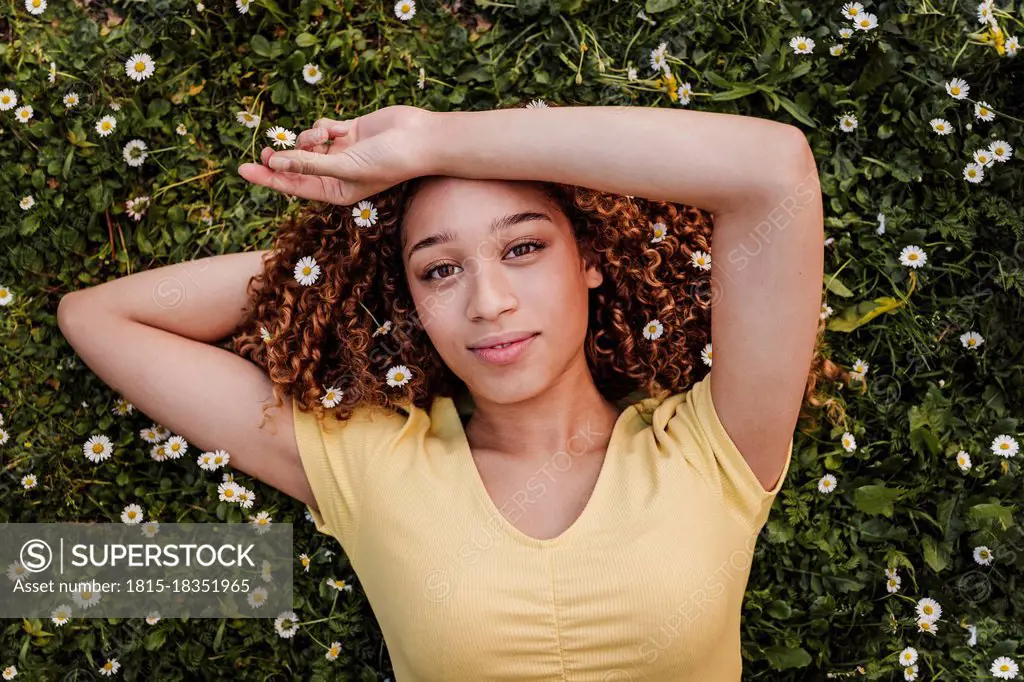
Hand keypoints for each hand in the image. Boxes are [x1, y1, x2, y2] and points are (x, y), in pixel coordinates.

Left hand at [237, 105, 435, 205]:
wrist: (419, 138)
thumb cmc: (388, 161)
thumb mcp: (345, 166)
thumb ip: (309, 165)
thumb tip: (275, 163)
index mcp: (336, 192)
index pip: (294, 186)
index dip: (268, 178)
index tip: (243, 169)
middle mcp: (336, 174)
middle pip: (295, 165)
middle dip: (282, 156)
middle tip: (264, 148)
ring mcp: (341, 152)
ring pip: (307, 143)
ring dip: (310, 137)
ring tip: (325, 136)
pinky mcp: (347, 132)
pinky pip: (322, 127)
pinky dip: (327, 126)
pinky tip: (344, 127)